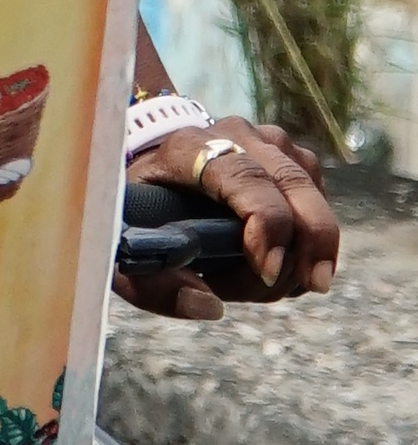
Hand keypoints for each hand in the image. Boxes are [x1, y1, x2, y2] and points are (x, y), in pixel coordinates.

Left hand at [119, 112, 338, 317]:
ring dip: (300, 251)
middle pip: (293, 185)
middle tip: (311, 286)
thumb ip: (156, 284)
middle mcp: (235, 136)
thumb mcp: (126, 248)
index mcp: (187, 147)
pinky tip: (273, 266)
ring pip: (312, 198)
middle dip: (310, 241)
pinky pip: (318, 205)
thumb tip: (209, 308)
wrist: (155, 169)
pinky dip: (306, 244)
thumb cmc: (139, 211)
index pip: (243, 176)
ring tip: (256, 282)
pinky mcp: (294, 158)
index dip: (265, 221)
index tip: (269, 268)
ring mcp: (270, 143)